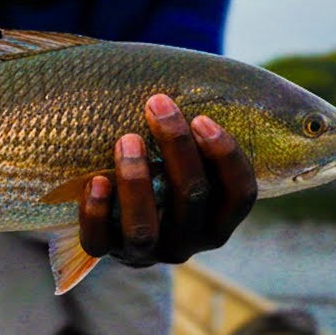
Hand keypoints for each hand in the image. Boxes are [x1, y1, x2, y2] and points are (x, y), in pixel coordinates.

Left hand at [79, 93, 256, 265]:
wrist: (119, 221)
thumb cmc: (163, 175)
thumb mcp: (190, 164)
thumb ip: (201, 141)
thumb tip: (208, 82)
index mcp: (218, 222)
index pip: (240, 195)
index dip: (226, 156)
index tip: (202, 117)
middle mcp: (187, 243)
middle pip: (191, 197)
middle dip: (176, 147)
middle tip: (157, 104)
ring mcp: (145, 252)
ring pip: (144, 226)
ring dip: (136, 180)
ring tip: (126, 138)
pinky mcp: (106, 253)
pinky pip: (97, 241)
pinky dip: (95, 210)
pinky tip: (95, 180)